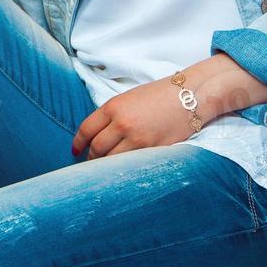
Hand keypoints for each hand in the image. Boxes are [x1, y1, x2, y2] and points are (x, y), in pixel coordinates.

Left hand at [69, 54, 266, 158]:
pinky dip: (124, 170)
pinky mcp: (154, 150)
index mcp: (113, 107)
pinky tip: (123, 172)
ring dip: (106, 167)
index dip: (78, 144)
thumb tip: (97, 134)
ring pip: (113, 160)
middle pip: (97, 148)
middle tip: (90, 164)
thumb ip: (112, 115)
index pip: (86, 130)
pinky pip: (132, 165)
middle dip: (91, 159)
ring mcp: (138, 139)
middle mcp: (122, 123)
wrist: (192, 95)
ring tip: (105, 171)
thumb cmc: (160, 95)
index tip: (75, 151)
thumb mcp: (129, 98)